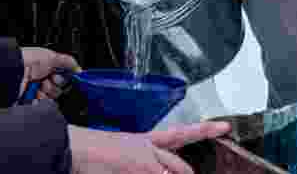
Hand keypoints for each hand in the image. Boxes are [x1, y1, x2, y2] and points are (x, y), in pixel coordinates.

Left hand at [19, 47, 80, 101]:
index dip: (63, 79)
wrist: (13, 70)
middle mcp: (41, 78)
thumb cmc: (30, 60)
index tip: (59, 76)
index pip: (62, 78)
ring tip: (38, 86)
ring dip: (45, 92)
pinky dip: (37, 100)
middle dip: (53, 86)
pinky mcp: (28, 98)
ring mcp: (34, 89)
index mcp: (47, 67)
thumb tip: (79, 69)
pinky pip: (39, 104)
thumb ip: (68, 62)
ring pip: (49, 98)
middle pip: (57, 89)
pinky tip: (34, 94)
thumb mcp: (53, 57)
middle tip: (46, 80)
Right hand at [68, 121, 230, 173]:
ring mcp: (146, 163)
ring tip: (149, 169)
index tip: (224, 127)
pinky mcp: (140, 170)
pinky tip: (132, 172)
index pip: (180, 134)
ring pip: (172, 172)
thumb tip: (151, 167)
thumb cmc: (89, 152)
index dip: (206, 130)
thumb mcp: (121, 152)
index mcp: (144, 141)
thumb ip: (140, 159)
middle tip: (191, 173)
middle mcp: (149, 150)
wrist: (72, 148)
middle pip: (181, 165)